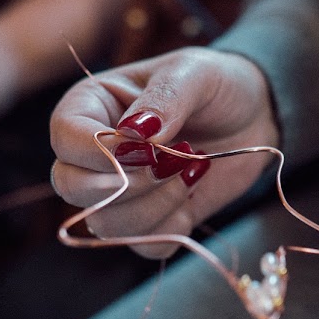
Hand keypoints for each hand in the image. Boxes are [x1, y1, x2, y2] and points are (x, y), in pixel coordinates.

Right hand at [49, 47, 278, 258]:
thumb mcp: (194, 74)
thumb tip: (132, 134)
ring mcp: (118, 191)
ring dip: (155, 205)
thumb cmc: (215, 84)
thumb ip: (164, 98)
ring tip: (191, 169)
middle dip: (127, 184)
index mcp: (90, 106)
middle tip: (172, 162)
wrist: (253, 116)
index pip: (65, 137)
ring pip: (105, 224)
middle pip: (72, 187)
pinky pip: (144, 244)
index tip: (150, 148)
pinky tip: (193, 189)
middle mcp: (93, 153)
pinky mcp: (149, 219)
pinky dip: (173, 226)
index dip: (100, 151)